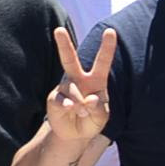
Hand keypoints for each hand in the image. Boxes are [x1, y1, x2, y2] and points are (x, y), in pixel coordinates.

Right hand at [45, 24, 116, 144]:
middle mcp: (79, 79)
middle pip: (69, 59)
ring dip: (80, 103)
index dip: (107, 47)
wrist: (75, 135)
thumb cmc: (92, 121)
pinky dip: (68, 106)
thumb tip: (90, 99)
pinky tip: (70, 110)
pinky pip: (60, 99)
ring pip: (71, 88)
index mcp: (96, 80)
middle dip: (64, 44)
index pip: (102, 61)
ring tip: (83, 113)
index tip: (110, 31)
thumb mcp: (102, 118)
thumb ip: (99, 109)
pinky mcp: (54, 99)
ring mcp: (65, 88)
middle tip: (58, 30)